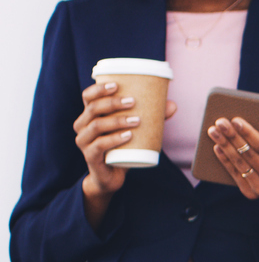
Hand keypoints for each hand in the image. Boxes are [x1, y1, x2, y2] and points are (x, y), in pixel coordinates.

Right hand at [74, 81, 174, 216]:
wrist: (112, 176)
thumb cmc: (122, 148)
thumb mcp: (135, 131)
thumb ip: (152, 118)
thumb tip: (172, 105)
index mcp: (90, 115)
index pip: (88, 97)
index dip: (99, 89)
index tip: (117, 85)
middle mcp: (82, 126)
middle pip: (93, 108)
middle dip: (113, 103)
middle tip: (133, 102)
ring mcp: (84, 141)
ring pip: (97, 125)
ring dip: (117, 121)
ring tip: (137, 120)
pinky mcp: (90, 156)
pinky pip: (99, 145)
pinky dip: (114, 139)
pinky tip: (128, 136)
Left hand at [209, 114, 258, 201]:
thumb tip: (256, 104)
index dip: (248, 133)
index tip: (234, 119)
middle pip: (250, 155)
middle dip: (232, 137)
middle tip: (219, 123)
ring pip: (240, 165)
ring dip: (225, 147)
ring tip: (213, 132)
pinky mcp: (251, 193)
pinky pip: (235, 175)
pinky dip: (224, 161)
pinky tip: (217, 147)